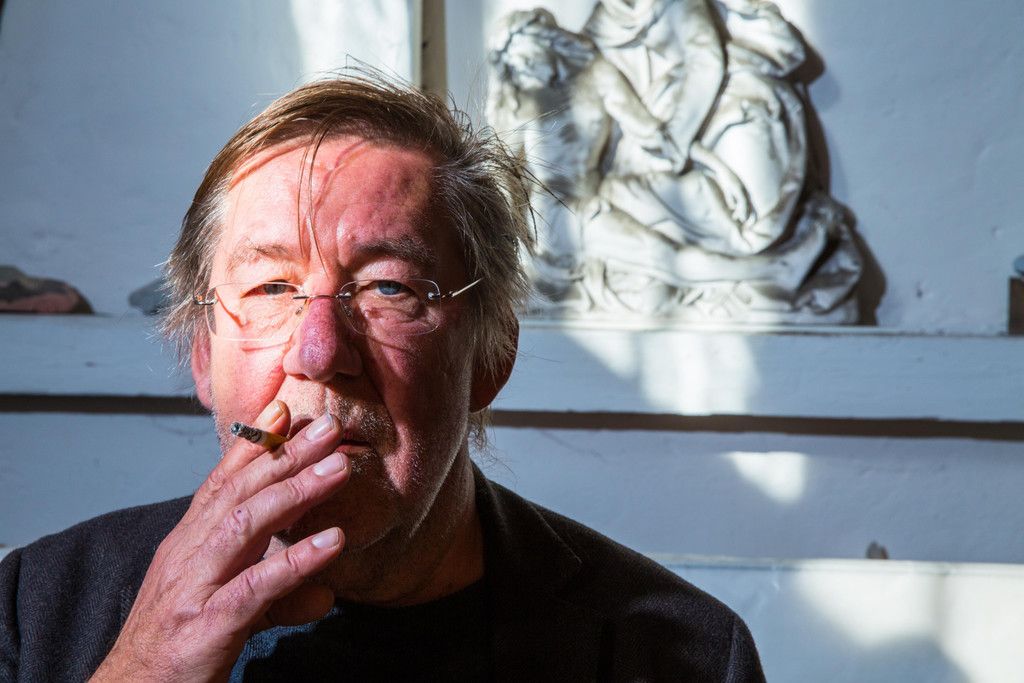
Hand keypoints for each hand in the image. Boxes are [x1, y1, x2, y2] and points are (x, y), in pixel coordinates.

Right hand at [91, 401, 349, 681]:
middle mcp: (186, 557)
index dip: (252, 445)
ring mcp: (193, 589)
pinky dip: (296, 561)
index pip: (220, 484)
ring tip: (339, 469)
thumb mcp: (226, 612)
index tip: (283, 409)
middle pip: (238, 493)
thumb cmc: (177, 648)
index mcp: (187, 546)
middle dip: (285, 456)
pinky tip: (332, 542)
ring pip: (245, 526)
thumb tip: (326, 594)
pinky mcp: (207, 627)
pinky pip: (256, 588)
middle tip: (328, 426)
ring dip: (295, 492)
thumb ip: (275, 597)